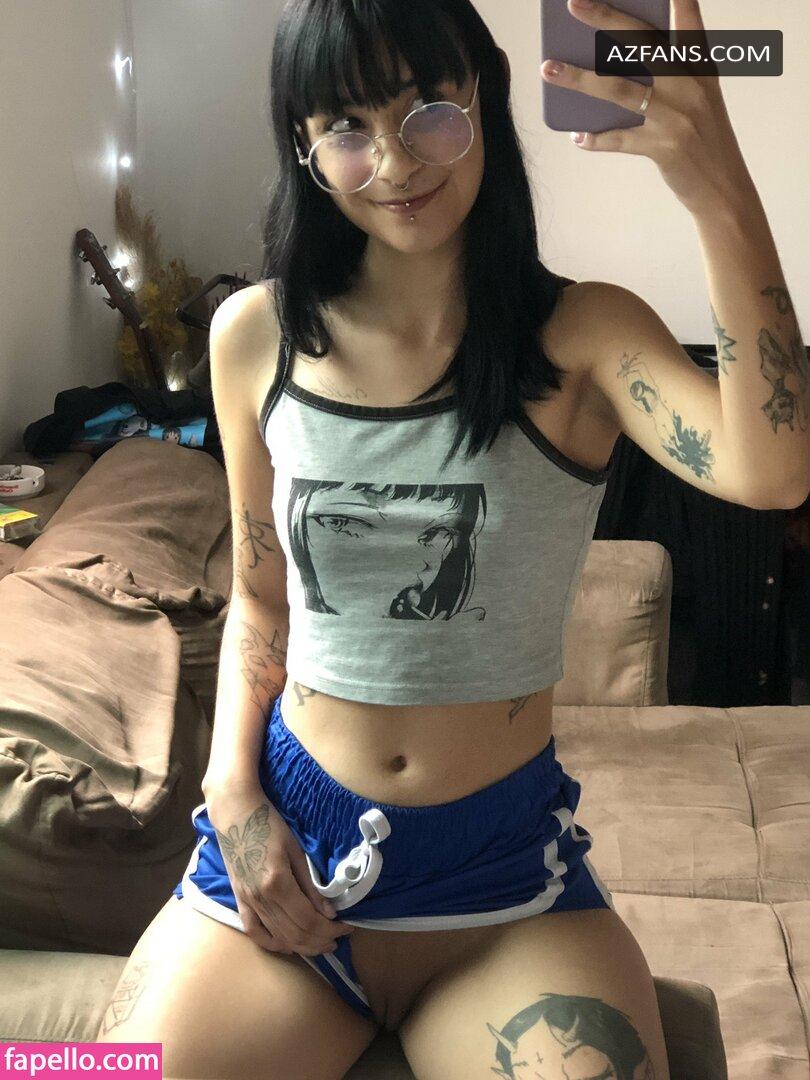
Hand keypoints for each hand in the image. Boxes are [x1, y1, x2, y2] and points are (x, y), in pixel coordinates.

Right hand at [205, 781, 355, 956]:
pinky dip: (272, 943)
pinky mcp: (239, 901)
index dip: (330, 929)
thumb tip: (330, 913)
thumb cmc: (269, 825)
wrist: (235, 813)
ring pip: (277, 938)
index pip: (309, 920)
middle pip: (295, 934)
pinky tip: (288, 946)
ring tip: (321, 945)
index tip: (347, 928)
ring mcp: (247, 902)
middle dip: (320, 941)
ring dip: (302, 946)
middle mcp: (261, 899)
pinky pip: (254, 932)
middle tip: (338, 939)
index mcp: (278, 883)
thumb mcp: (296, 851)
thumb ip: (311, 886)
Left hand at [541, 0, 756, 214]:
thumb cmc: (704, 138)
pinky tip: (577, 136)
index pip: (686, 21)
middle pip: (642, 43)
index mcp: (700, 67)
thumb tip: (614, 64)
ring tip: (548, 69)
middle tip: (574, 4)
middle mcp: (690, 84)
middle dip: (606, 20)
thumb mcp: (699, 98)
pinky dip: (595, 138)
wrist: (723, 188)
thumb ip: (670, 74)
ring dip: (578, 78)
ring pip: (619, 89)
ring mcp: (676, 115)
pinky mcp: (663, 147)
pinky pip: (618, 139)